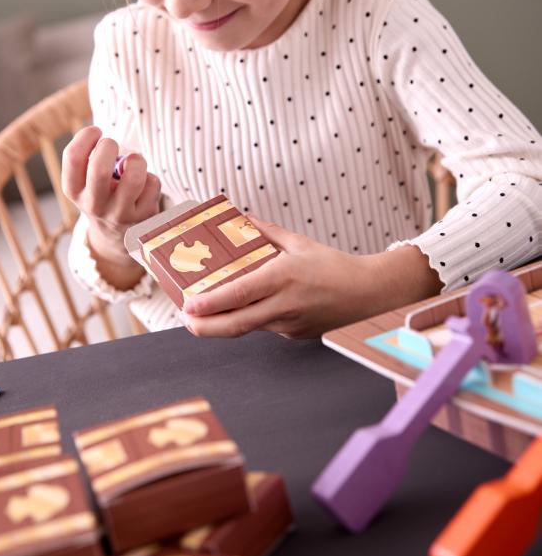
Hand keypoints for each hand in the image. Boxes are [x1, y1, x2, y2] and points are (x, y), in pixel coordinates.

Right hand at [61, 126, 160, 265]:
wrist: (115, 236)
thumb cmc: (102, 195)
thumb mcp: (85, 182)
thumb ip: (90, 161)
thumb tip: (111, 145)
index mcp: (74, 191)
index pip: (72, 158)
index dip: (86, 136)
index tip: (96, 132)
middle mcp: (94, 205)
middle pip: (100, 169)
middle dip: (109, 146)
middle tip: (112, 145)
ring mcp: (119, 214)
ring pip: (134, 178)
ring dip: (136, 160)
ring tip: (134, 161)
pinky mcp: (143, 218)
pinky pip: (152, 184)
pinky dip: (150, 177)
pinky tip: (143, 184)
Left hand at [180, 217, 441, 339]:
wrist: (369, 294)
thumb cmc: (334, 266)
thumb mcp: (298, 242)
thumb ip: (266, 232)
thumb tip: (240, 221)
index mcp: (282, 278)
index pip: (239, 294)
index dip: (210, 303)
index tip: (188, 306)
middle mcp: (284, 305)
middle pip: (236, 325)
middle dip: (205, 327)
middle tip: (186, 321)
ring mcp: (289, 324)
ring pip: (248, 328)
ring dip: (223, 324)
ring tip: (201, 317)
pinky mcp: (295, 335)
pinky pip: (266, 327)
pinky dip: (250, 320)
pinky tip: (241, 311)